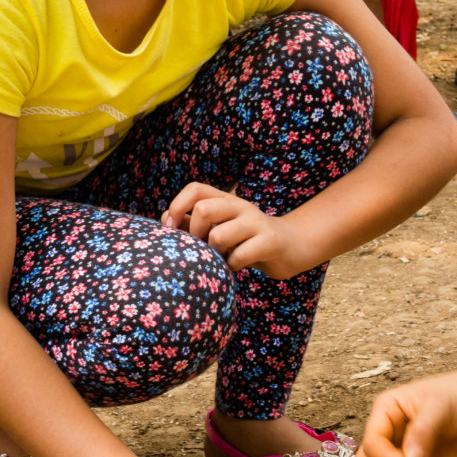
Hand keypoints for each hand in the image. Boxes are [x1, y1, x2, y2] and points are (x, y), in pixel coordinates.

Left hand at [163, 182, 305, 278]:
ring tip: (219, 260)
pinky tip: (234, 267)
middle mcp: (240, 206)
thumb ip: (194, 223)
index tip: (171, 228)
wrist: (292, 246)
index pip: (195, 189)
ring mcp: (256, 222)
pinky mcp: (269, 242)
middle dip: (194, 234)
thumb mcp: (221, 226)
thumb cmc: (247, 239)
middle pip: (204, 209)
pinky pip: (238, 256)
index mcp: (225, 200)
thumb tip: (165, 219)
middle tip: (199, 250)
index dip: (178, 206)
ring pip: (218, 235)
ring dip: (213, 254)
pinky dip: (230, 267)